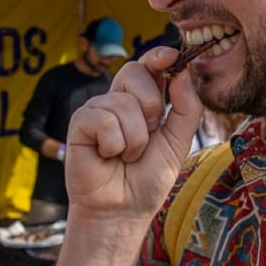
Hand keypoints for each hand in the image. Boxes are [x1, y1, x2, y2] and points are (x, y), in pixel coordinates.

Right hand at [63, 46, 202, 223]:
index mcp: (141, 101)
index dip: (157, 56)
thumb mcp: (177, 143)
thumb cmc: (147, 179)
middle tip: (147, 136)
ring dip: (134, 140)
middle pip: (135, 72)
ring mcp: (97, 110)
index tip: (172, 55)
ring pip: (123, 103)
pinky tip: (107, 156)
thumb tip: (184, 72)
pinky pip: (104, 120)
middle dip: (151, 106)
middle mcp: (117, 100)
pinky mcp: (79, 123)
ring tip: (126, 156)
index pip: (147, 66)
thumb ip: (186, 108)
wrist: (123, 209)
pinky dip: (114, 145)